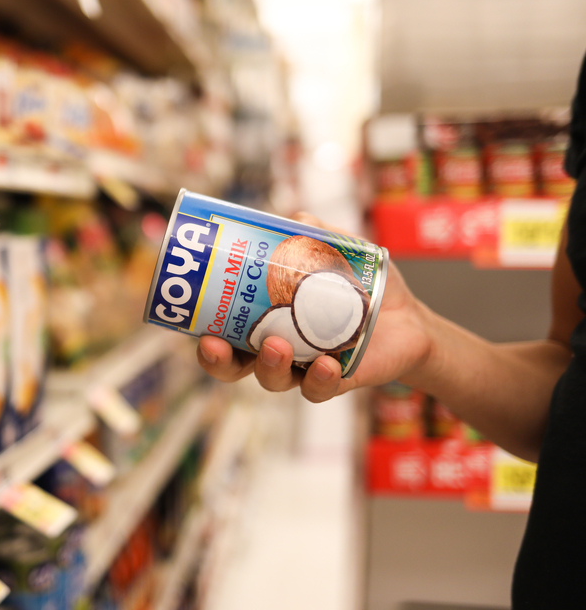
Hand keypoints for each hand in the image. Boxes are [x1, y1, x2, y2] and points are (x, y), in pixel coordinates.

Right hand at [196, 213, 433, 401]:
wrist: (409, 320)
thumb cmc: (363, 287)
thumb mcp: (341, 253)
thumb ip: (317, 235)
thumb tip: (297, 219)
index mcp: (265, 322)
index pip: (224, 337)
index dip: (206, 342)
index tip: (199, 332)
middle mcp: (278, 350)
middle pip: (235, 367)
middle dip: (220, 362)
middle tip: (215, 345)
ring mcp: (304, 369)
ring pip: (273, 380)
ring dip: (269, 365)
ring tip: (277, 345)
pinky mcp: (336, 382)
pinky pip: (320, 391)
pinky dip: (319, 380)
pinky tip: (325, 364)